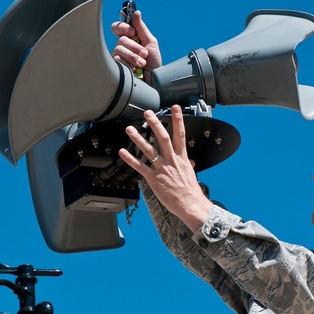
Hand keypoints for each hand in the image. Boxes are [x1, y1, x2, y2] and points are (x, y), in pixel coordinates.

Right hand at [111, 11, 161, 83]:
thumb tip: (136, 13)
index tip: (133, 33)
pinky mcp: (116, 67)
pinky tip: (134, 69)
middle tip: (144, 54)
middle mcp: (122, 46)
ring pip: (119, 49)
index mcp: (130, 38)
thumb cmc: (154, 63)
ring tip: (142, 64)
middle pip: (121, 39)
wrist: (154, 80)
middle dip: (135, 47)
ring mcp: (118, 57)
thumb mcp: (151, 43)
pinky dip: (129, 64)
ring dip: (134, 56)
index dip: (123, 28)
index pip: (117, 28)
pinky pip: (117, 60)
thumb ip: (142, 28)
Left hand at [118, 105, 212, 230]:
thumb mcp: (190, 174)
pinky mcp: (154, 179)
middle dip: (155, 124)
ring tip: (130, 129)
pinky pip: (140, 167)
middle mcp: (172, 161)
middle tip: (148, 113)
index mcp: (182, 158)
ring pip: (149, 150)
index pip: (180, 135)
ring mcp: (162, 169)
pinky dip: (130, 159)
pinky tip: (122, 152)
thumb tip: (188, 161)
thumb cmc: (190, 191)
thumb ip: (187, 165)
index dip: (178, 120)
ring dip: (138, 139)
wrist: (190, 205)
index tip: (175, 108)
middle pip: (163, 138)